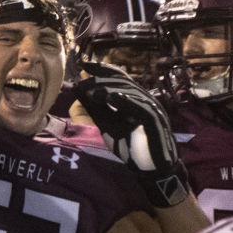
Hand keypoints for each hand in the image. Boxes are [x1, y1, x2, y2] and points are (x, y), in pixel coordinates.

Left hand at [73, 61, 190, 208]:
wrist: (151, 168)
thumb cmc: (130, 146)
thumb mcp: (107, 124)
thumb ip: (93, 108)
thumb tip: (78, 90)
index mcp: (135, 98)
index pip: (119, 77)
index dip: (102, 69)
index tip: (83, 64)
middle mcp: (145, 100)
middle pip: (123, 81)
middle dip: (101, 79)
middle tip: (83, 80)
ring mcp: (152, 109)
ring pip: (130, 92)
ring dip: (109, 88)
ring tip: (91, 90)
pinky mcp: (155, 121)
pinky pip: (140, 108)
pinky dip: (125, 101)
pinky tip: (111, 98)